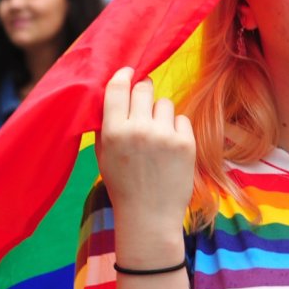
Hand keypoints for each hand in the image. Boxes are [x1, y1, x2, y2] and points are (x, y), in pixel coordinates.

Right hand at [97, 67, 195, 235]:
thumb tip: (113, 91)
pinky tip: (169, 148)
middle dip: (143, 91)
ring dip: (160, 114)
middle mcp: (138, 129)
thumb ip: (105, 123)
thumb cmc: (123, 184)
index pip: (118, 87)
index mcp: (113, 132)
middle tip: (144, 103)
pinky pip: (181, 119)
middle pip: (144, 88)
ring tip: (156, 136)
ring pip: (164, 103)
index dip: (124, 75)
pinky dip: (176, 129)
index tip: (129, 73)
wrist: (149, 216)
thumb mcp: (102, 154)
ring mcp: (164, 135)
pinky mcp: (186, 143)